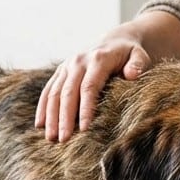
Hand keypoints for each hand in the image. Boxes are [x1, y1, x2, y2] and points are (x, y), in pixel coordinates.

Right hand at [36, 34, 150, 141]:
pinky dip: (43, 107)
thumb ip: (138, 64)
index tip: (84, 129)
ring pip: (55, 92)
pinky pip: (49, 90)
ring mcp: (67, 66)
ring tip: (51, 138)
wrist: (115, 40)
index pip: (89, 87)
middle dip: (64, 117)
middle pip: (68, 92)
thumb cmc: (130, 54)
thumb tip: (132, 75)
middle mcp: (79, 61)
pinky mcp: (61, 71)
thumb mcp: (139, 55)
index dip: (85, 108)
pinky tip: (40, 124)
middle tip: (63, 139)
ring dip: (51, 116)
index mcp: (98, 59)